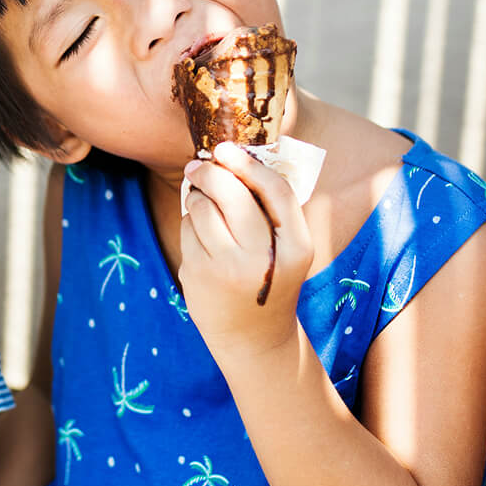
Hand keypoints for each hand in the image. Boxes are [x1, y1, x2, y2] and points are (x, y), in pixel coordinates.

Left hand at [177, 141, 313, 351]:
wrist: (254, 337)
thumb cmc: (271, 277)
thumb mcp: (288, 249)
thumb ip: (272, 208)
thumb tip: (232, 155)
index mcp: (297, 248)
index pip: (277, 192)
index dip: (250, 164)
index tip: (227, 148)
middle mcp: (263, 259)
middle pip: (231, 194)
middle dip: (211, 172)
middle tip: (199, 165)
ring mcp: (227, 269)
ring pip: (202, 207)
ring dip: (198, 197)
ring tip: (204, 204)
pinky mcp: (197, 275)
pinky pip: (187, 228)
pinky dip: (190, 222)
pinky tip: (202, 236)